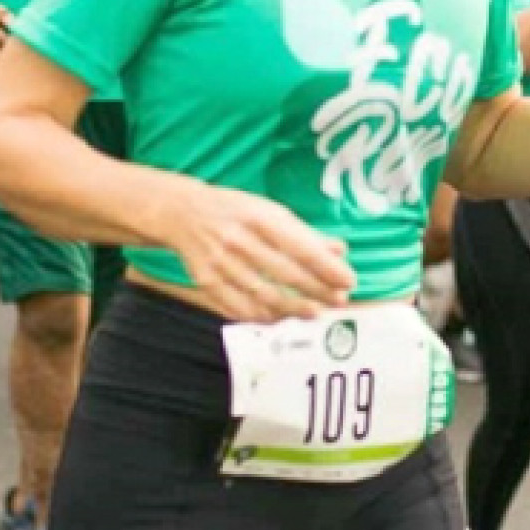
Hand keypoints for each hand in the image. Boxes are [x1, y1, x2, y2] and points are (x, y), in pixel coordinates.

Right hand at [156, 178, 354, 322]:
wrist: (182, 213)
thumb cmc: (234, 211)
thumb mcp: (269, 211)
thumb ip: (304, 233)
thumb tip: (339, 251)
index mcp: (258, 218)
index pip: (300, 247)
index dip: (327, 267)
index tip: (348, 280)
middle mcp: (239, 240)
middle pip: (285, 273)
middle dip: (316, 290)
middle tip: (338, 301)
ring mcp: (220, 263)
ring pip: (263, 295)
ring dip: (293, 308)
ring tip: (314, 313)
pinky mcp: (207, 282)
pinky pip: (238, 307)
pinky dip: (261, 316)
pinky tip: (280, 319)